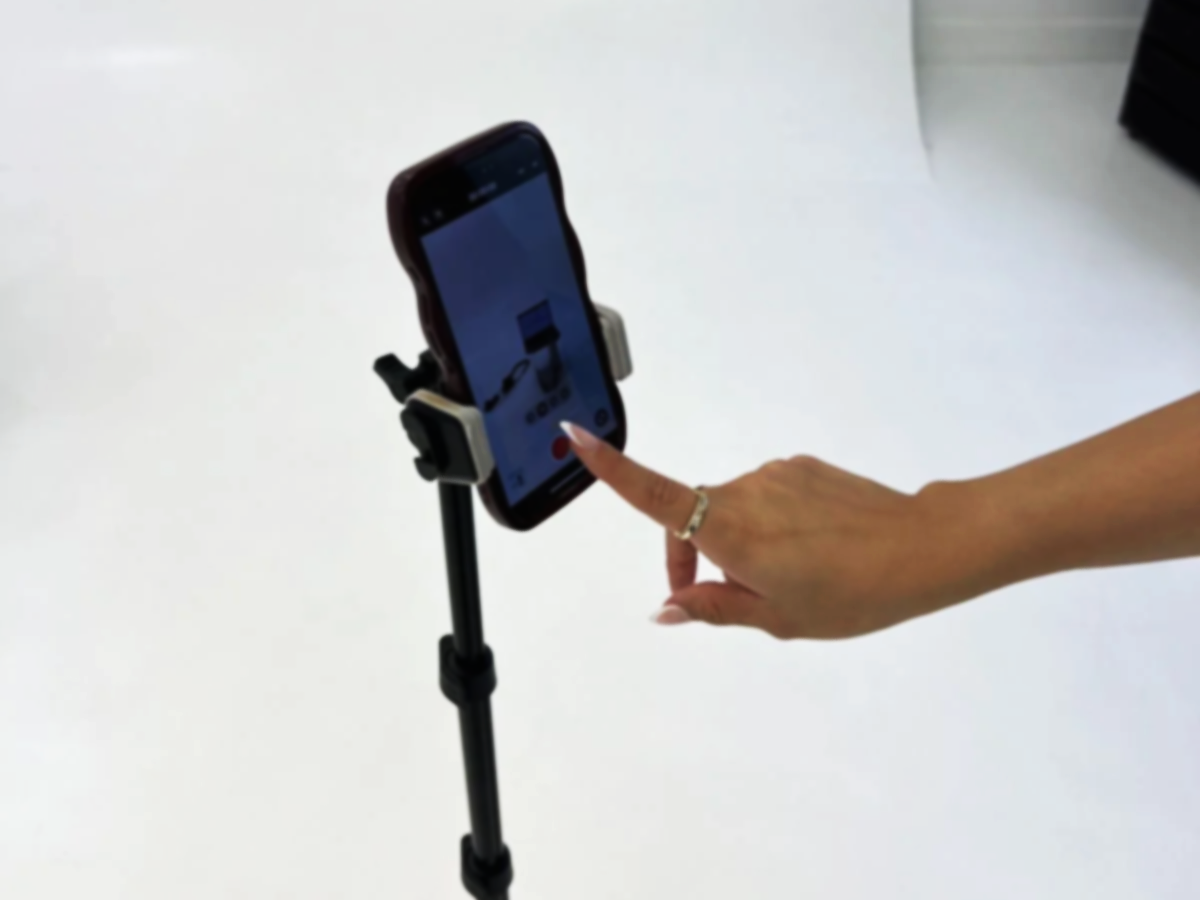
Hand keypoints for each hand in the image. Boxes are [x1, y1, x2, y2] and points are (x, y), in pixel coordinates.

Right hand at [561, 423, 977, 638]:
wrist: (921, 548)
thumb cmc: (854, 593)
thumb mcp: (777, 618)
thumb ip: (714, 608)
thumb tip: (667, 609)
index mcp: (732, 532)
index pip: (655, 497)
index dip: (610, 467)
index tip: (575, 434)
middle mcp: (746, 492)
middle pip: (692, 515)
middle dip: (694, 555)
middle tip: (726, 599)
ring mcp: (774, 474)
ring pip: (732, 507)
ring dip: (737, 539)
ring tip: (786, 577)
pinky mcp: (800, 467)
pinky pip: (766, 494)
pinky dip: (769, 522)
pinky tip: (808, 549)